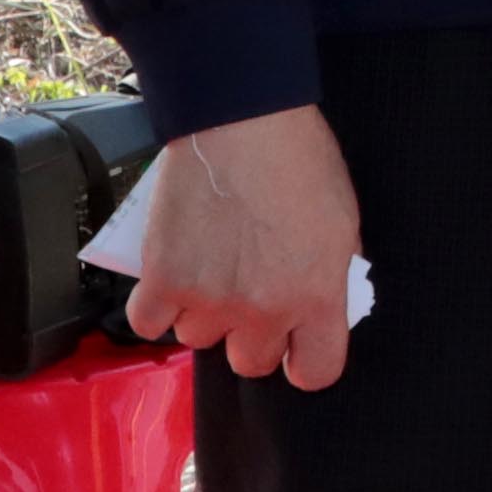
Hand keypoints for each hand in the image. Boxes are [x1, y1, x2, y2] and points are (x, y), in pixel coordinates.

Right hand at [126, 105, 362, 391]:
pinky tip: (172, 275)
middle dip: (249, 336)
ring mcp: (209, 299)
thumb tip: (323, 307)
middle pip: (250, 362)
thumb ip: (332, 276)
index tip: (294, 347)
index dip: (304, 360)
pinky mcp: (162, 280)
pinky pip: (148, 323)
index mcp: (317, 296)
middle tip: (247, 294)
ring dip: (201, 312)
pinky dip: (155, 305)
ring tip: (209, 267)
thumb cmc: (298, 159)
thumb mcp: (342, 223)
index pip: (315, 372)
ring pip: (197, 338)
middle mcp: (263, 309)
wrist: (241, 119)